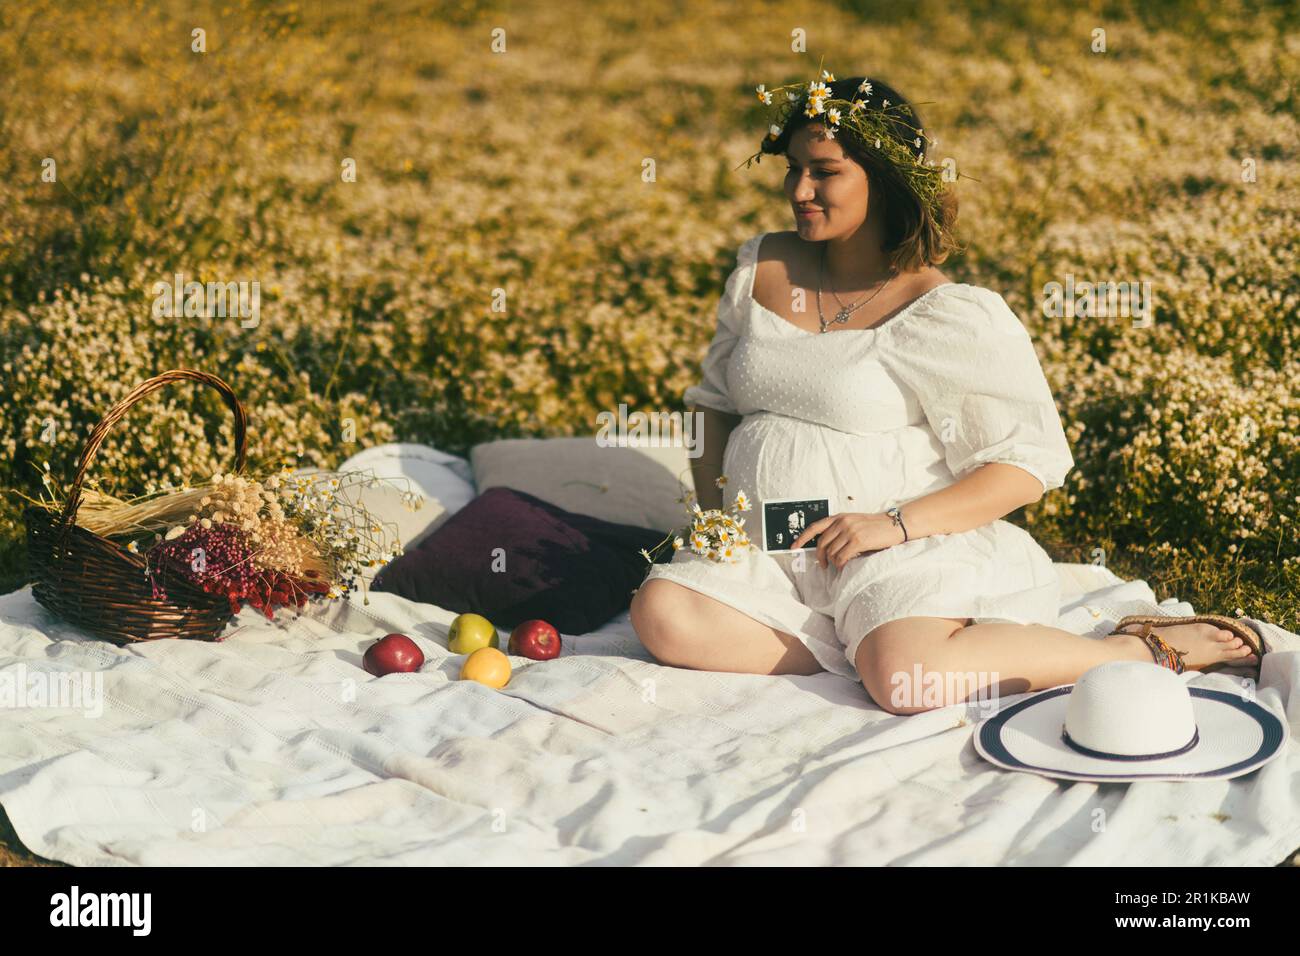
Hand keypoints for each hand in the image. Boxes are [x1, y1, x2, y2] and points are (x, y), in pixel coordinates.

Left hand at [789, 511, 906, 570]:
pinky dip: (840, 565)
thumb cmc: (875, 527)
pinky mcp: (858, 540)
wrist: (894, 525)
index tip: (794, 547)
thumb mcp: (854, 522)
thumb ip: (840, 530)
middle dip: (820, 557)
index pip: (815, 527)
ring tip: (839, 565)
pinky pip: (841, 557)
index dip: (802, 537)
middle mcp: (842, 522)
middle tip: (823, 566)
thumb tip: (826, 547)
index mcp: (839, 517)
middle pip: (821, 543)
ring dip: (833, 562)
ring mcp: (849, 531)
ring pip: (831, 552)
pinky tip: (844, 567)